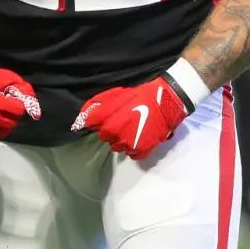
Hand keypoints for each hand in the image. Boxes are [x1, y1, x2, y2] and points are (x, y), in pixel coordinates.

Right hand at [0, 54, 40, 146]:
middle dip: (12, 117)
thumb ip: (20, 87)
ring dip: (4, 126)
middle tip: (9, 110)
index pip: (14, 110)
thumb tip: (33, 104)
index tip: (16, 103)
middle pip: (7, 123)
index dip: (19, 106)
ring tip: (1, 116)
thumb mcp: (3, 76)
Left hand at [71, 77, 189, 159]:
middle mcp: (113, 132)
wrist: (167, 100)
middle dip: (111, 130)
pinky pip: (131, 154)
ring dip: (122, 140)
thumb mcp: (117, 94)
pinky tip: (141, 136)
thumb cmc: (141, 95)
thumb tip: (82, 118)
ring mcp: (127, 143)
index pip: (90, 124)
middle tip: (124, 121)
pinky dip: (134, 147)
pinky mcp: (140, 151)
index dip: (95, 122)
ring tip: (134, 129)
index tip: (103, 119)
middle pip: (104, 137)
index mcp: (106, 118)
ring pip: (117, 147)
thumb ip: (98, 105)